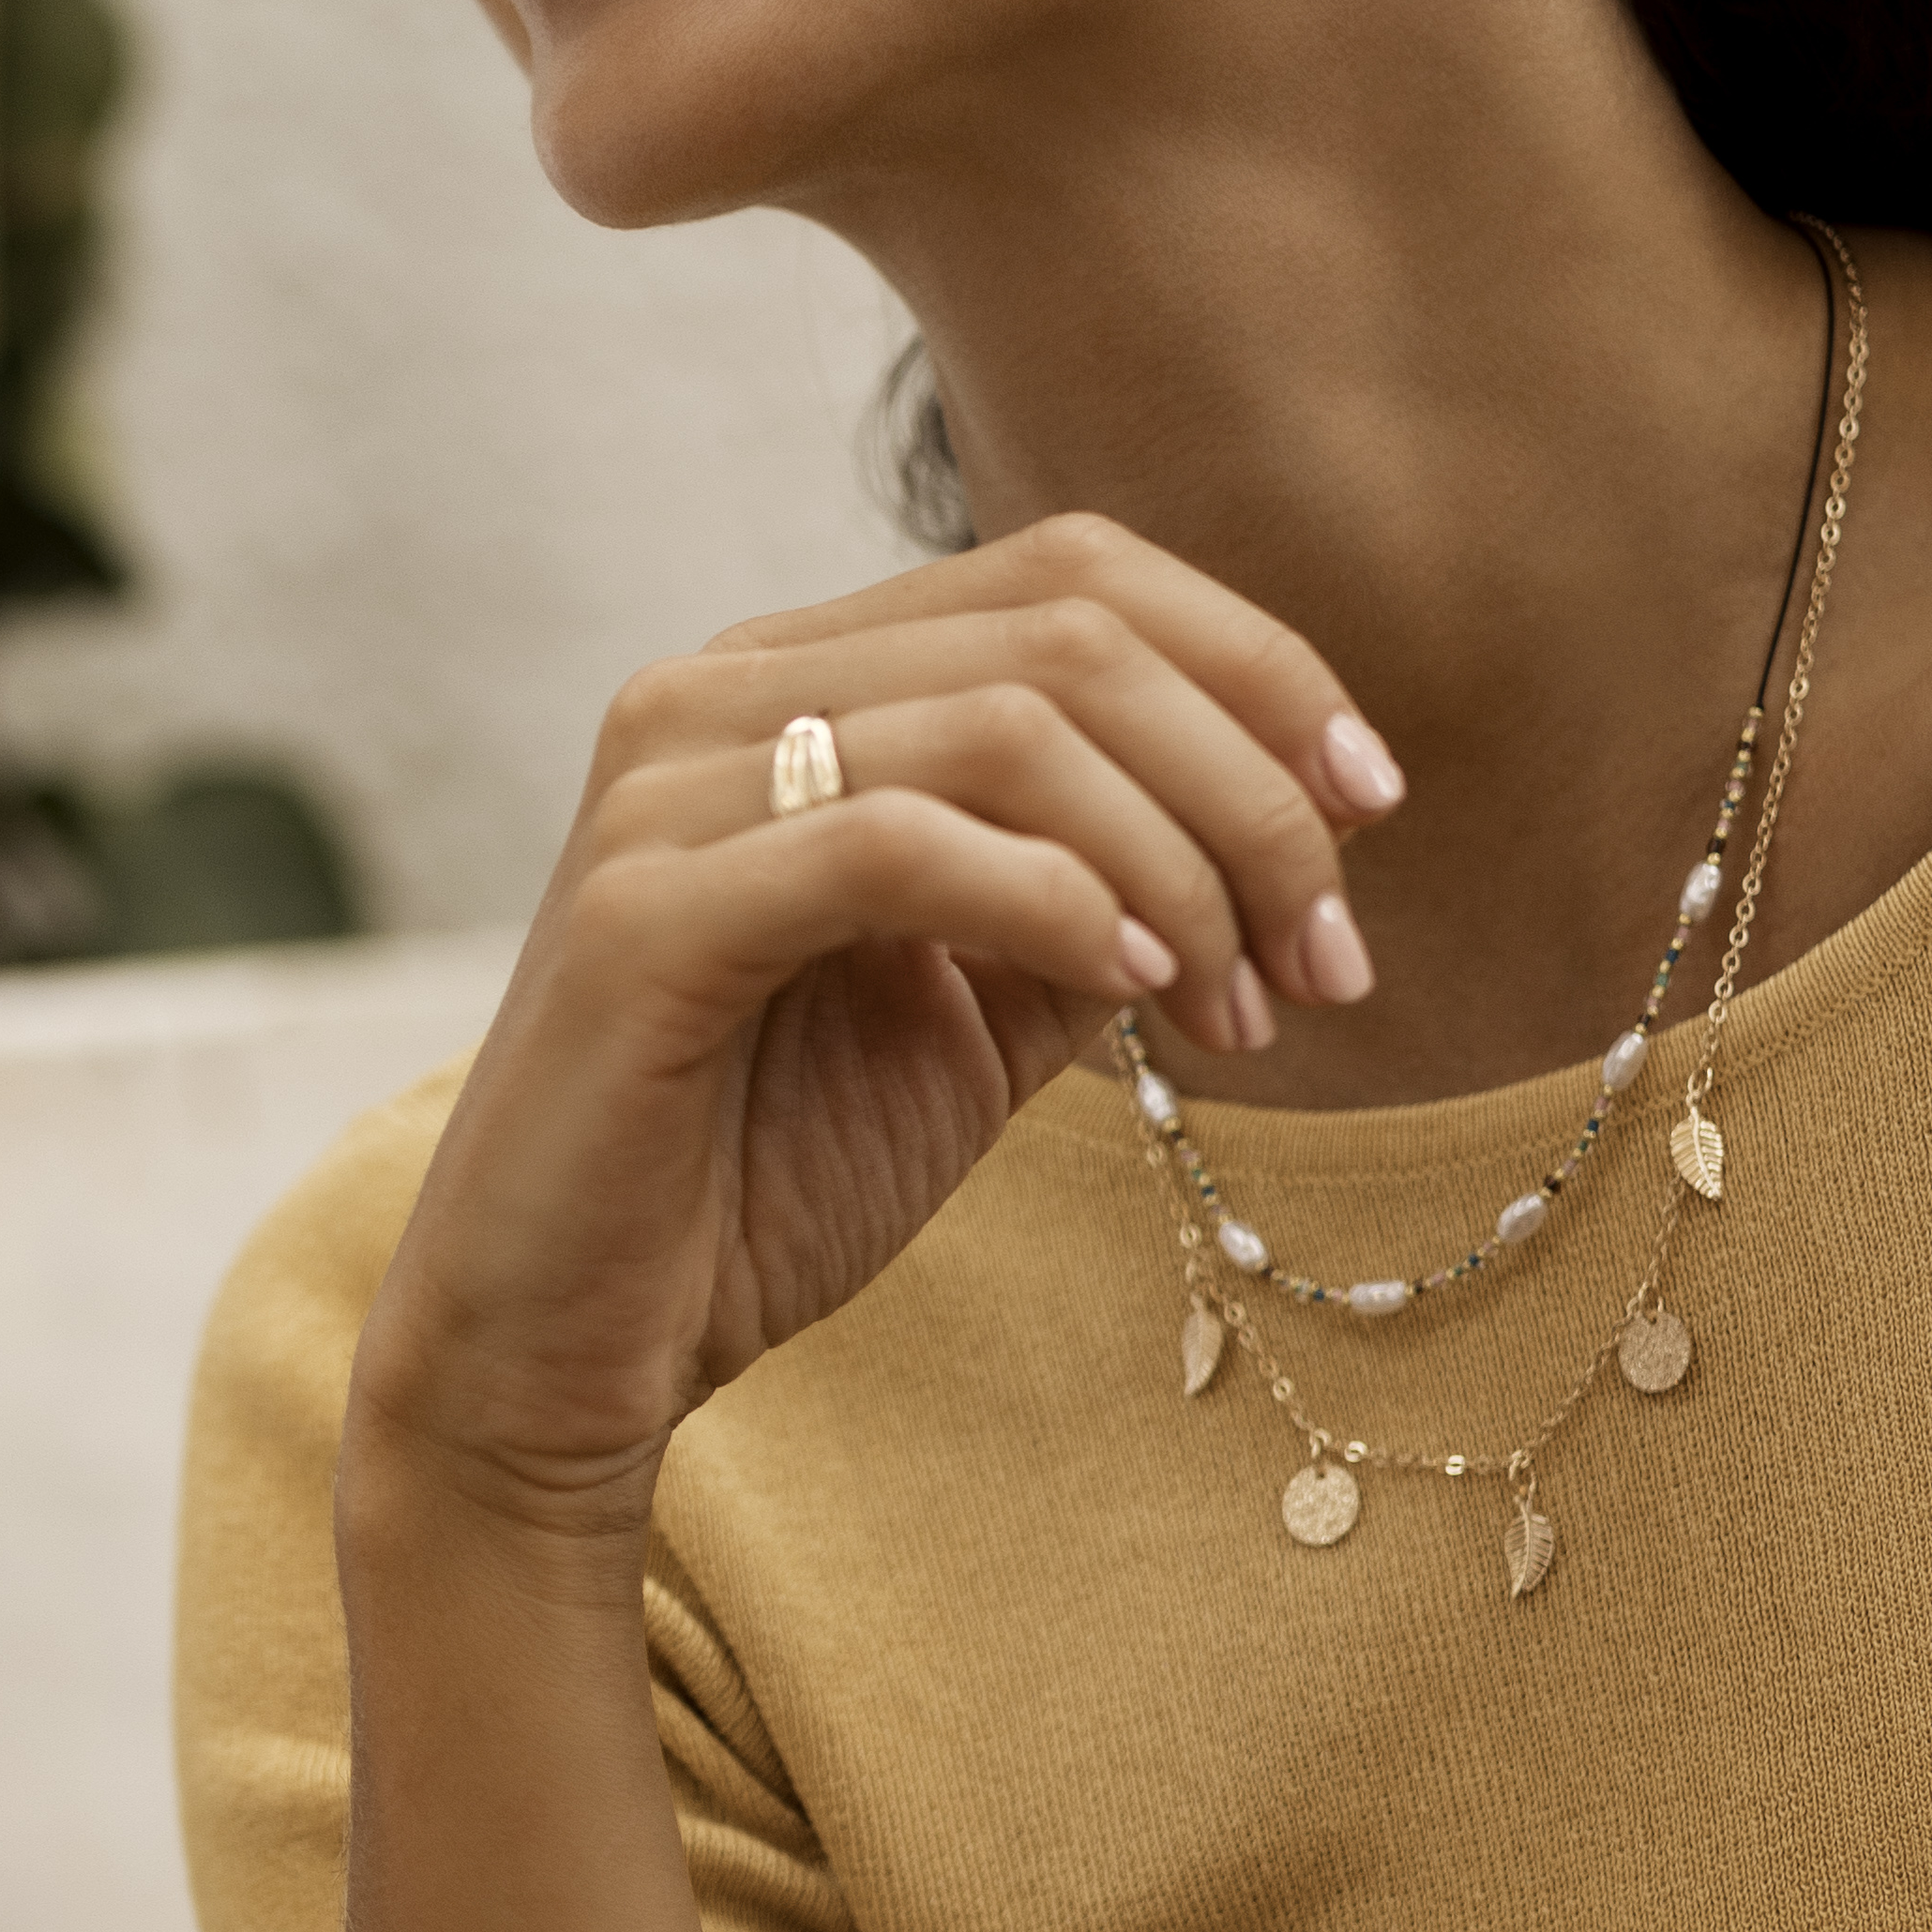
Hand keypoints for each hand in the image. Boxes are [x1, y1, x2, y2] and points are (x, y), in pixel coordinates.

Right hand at [347, 518, 1401, 1553]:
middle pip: (1064, 631)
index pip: (1067, 574)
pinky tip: (1137, 990)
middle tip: (1330, 958)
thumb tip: (1288, 823)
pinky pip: (897, 842)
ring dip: (1182, 860)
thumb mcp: (979, 1017)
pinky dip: (1059, 902)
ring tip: (1242, 1012)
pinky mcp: (644, 913)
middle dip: (1250, 785)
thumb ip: (1098, 898)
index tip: (1373, 809)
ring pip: (1004, 722)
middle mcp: (713, 692)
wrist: (557, 1357)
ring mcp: (666, 792)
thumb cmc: (752, 1185)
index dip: (1255, 664)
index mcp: (791, 682)